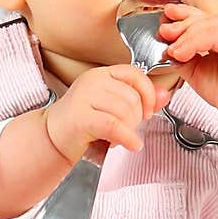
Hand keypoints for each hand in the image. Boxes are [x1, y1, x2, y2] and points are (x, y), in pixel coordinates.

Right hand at [44, 64, 172, 165]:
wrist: (52, 139)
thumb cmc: (83, 126)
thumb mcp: (113, 110)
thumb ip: (141, 102)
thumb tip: (165, 95)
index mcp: (101, 74)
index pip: (134, 73)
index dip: (148, 93)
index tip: (148, 111)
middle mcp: (92, 81)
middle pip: (131, 97)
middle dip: (136, 119)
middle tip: (126, 130)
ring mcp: (84, 97)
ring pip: (124, 111)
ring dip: (128, 130)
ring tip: (117, 138)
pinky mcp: (80, 117)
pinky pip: (114, 125)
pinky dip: (127, 137)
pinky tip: (131, 145)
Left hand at [156, 3, 217, 122]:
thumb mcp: (198, 72)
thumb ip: (184, 58)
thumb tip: (167, 49)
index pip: (204, 19)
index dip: (183, 18)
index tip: (164, 23)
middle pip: (205, 18)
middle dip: (181, 23)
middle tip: (163, 31)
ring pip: (208, 24)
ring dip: (185, 35)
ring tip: (171, 49)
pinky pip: (214, 34)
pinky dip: (193, 42)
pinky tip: (181, 52)